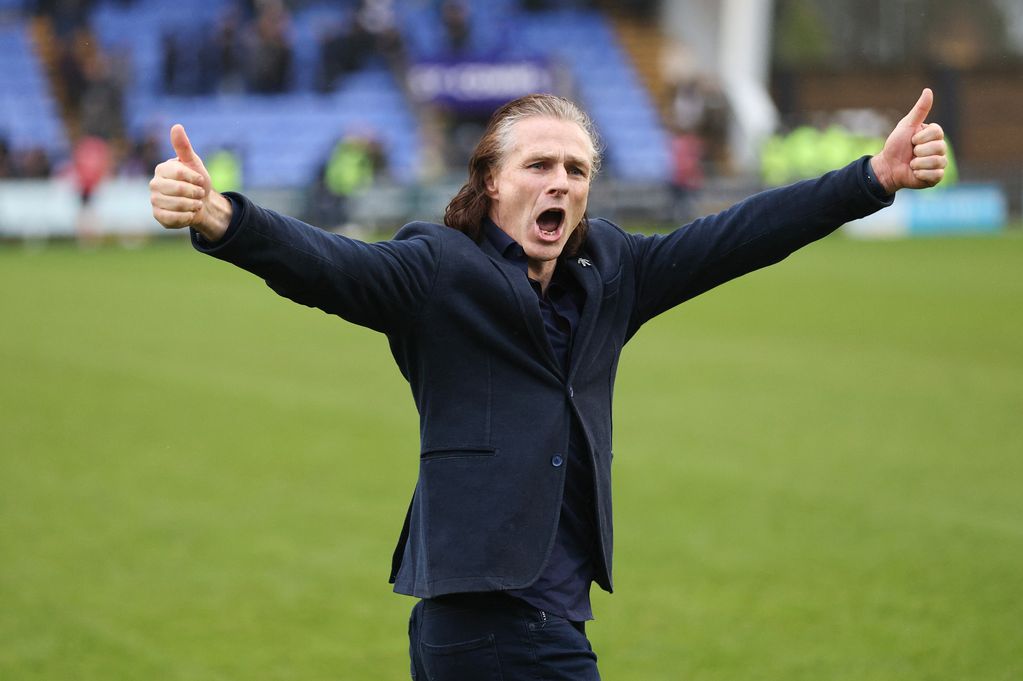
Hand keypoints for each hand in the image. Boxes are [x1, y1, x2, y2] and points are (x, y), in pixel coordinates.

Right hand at [150, 124, 231, 240]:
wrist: (201, 203)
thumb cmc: (197, 181)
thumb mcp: (194, 163)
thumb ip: (184, 147)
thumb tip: (176, 126)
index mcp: (162, 169)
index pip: (180, 173)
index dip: (196, 178)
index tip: (200, 180)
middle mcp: (154, 184)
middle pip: (180, 190)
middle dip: (196, 193)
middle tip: (199, 193)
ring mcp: (154, 201)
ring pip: (178, 205)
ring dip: (194, 205)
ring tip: (196, 203)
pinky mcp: (158, 216)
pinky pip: (174, 219)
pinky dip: (187, 217)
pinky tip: (190, 213)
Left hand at [870, 88, 947, 193]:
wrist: (888, 167)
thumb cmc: (896, 145)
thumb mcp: (906, 125)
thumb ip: (919, 110)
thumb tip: (928, 90)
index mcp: (935, 135)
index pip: (937, 132)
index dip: (920, 137)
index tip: (911, 140)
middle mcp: (940, 148)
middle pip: (939, 147)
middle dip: (919, 151)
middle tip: (911, 153)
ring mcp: (939, 163)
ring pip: (938, 161)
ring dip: (918, 163)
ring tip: (911, 163)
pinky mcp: (936, 177)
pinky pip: (936, 175)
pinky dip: (921, 174)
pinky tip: (915, 173)